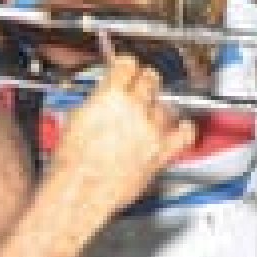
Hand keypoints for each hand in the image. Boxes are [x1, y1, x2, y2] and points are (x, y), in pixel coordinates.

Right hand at [52, 55, 195, 211]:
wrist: (80, 192)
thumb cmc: (71, 162)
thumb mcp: (76, 119)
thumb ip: (97, 102)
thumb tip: (105, 96)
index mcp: (110, 96)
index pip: (128, 64)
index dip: (126, 66)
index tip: (126, 70)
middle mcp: (135, 108)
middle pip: (151, 79)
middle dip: (144, 81)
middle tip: (139, 89)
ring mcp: (152, 130)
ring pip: (166, 106)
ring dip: (158, 109)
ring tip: (148, 117)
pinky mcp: (162, 152)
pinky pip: (185, 133)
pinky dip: (184, 128)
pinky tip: (179, 127)